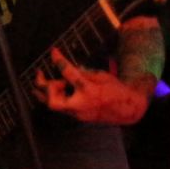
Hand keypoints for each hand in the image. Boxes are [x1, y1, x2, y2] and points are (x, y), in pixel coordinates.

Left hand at [33, 48, 150, 124]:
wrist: (128, 110)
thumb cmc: (116, 90)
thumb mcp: (101, 76)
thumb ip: (83, 73)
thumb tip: (67, 69)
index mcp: (89, 90)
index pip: (68, 73)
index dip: (59, 60)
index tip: (54, 51)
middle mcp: (81, 104)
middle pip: (52, 102)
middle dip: (44, 87)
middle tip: (41, 73)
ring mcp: (78, 114)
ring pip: (53, 106)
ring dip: (45, 92)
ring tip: (46, 80)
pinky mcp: (77, 117)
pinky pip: (60, 107)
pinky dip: (56, 96)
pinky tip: (58, 88)